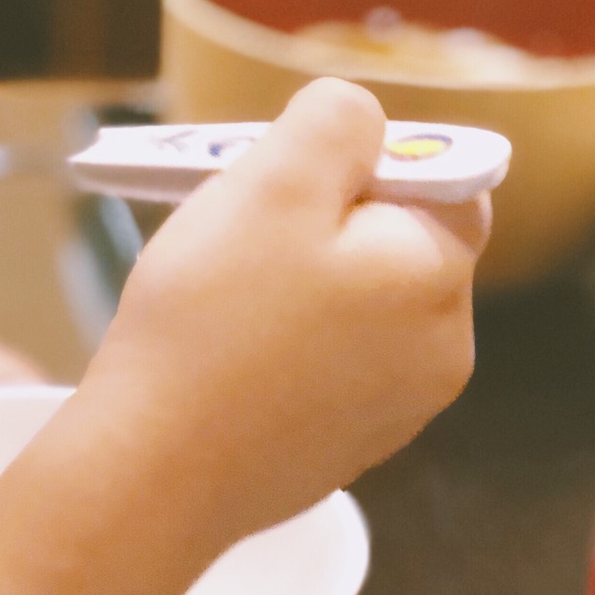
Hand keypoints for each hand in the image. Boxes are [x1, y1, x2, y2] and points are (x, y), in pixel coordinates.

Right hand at [71, 78, 488, 550]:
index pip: (442, 179)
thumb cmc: (211, 320)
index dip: (362, 163)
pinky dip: (285, 348)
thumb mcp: (272, 182)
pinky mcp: (345, 449)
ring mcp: (396, 411)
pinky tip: (225, 357)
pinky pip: (329, 367)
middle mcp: (442, 349)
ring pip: (359, 306)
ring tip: (223, 299)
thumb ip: (337, 122)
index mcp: (438, 274)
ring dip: (301, 285)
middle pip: (396, 243)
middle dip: (324, 225)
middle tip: (241, 235)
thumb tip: (366, 122)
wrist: (152, 472)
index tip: (285, 183)